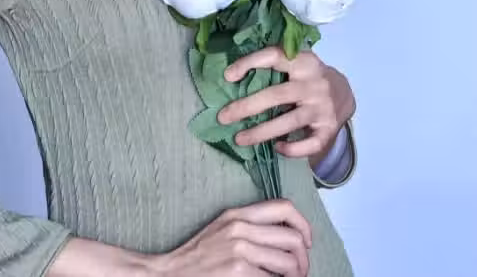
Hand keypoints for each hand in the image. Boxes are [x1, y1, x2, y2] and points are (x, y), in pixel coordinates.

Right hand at [153, 199, 311, 276]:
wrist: (170, 273)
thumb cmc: (198, 257)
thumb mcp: (223, 230)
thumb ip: (250, 227)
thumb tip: (284, 237)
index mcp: (238, 214)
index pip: (284, 207)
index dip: (303, 225)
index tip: (306, 242)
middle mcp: (240, 228)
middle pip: (292, 238)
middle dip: (303, 259)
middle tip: (299, 271)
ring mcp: (240, 251)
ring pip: (288, 262)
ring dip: (296, 276)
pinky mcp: (239, 272)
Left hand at [217, 46, 355, 161]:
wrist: (344, 92)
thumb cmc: (308, 76)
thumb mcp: (296, 62)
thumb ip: (274, 65)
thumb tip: (232, 77)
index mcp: (303, 61)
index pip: (274, 56)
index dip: (250, 63)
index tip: (228, 76)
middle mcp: (314, 83)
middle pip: (277, 95)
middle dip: (247, 107)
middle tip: (223, 117)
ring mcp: (323, 107)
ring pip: (289, 122)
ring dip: (261, 132)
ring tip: (239, 139)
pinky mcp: (329, 129)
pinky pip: (309, 144)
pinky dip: (292, 149)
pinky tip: (276, 148)